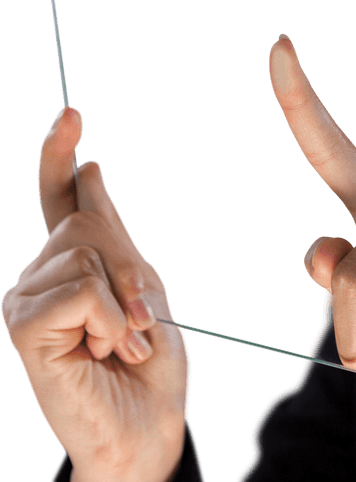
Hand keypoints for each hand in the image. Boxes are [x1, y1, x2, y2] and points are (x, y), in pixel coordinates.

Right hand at [2, 108, 190, 481]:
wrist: (147, 427)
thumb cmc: (147, 367)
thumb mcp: (142, 287)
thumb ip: (112, 235)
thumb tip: (89, 171)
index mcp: (71, 266)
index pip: (59, 199)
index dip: (60, 154)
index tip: (72, 113)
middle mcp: (39, 278)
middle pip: (88, 223)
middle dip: (130, 268)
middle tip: (140, 324)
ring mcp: (25, 301)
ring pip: (85, 253)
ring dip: (125, 302)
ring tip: (123, 344)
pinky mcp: (23, 327)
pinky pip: (79, 289)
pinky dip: (109, 321)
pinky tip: (104, 352)